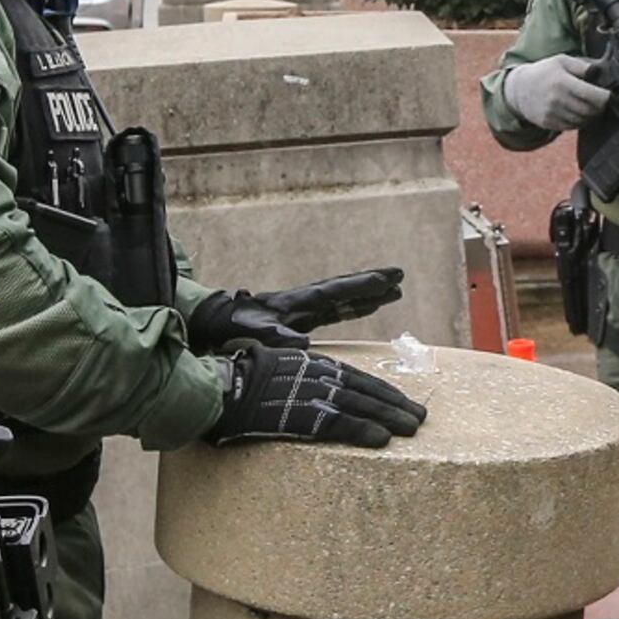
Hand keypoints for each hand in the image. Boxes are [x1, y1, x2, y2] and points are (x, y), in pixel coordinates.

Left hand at [185, 268, 404, 354]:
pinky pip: (336, 309)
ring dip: (368, 293)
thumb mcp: (257, 333)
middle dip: (372, 282)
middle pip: (345, 287)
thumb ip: (278, 337)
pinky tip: (368, 306)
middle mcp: (306, 300)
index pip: (336, 292)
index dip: (361, 287)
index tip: (387, 280)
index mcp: (298, 302)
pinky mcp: (303, 317)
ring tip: (395, 290)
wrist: (218, 321)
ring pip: (344, 297)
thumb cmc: (237, 327)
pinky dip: (355, 306)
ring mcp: (305, 307)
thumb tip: (302, 344)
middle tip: (400, 274)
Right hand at [203, 340, 428, 448]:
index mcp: (313, 364)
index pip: (356, 377)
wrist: (219, 387)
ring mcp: (312, 395)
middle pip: (366, 390)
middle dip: (395, 404)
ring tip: (413, 428)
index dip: (382, 391)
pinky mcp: (302, 416)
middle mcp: (318, 376)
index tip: (402, 401)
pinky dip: (363, 431)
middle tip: (421, 417)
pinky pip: (339, 424)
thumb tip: (312, 395)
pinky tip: (382, 440)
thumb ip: (299, 379)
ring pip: (360, 406)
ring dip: (390, 417)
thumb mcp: (277, 370)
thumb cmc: (239, 381)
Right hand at [501, 53, 612, 133]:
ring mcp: (552, 113)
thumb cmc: (544, 72)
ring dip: (590, 115)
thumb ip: (581, 66)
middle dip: (600, 107)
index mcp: (562, 82)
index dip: (605, 98)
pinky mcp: (549, 123)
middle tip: (602, 101)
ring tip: (590, 106)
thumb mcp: (561, 61)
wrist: (519, 89)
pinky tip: (578, 112)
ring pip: (582, 120)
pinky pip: (572, 126)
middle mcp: (556, 99)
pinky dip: (580, 121)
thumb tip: (600, 71)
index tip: (610, 95)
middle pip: (589, 110)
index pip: (592, 95)